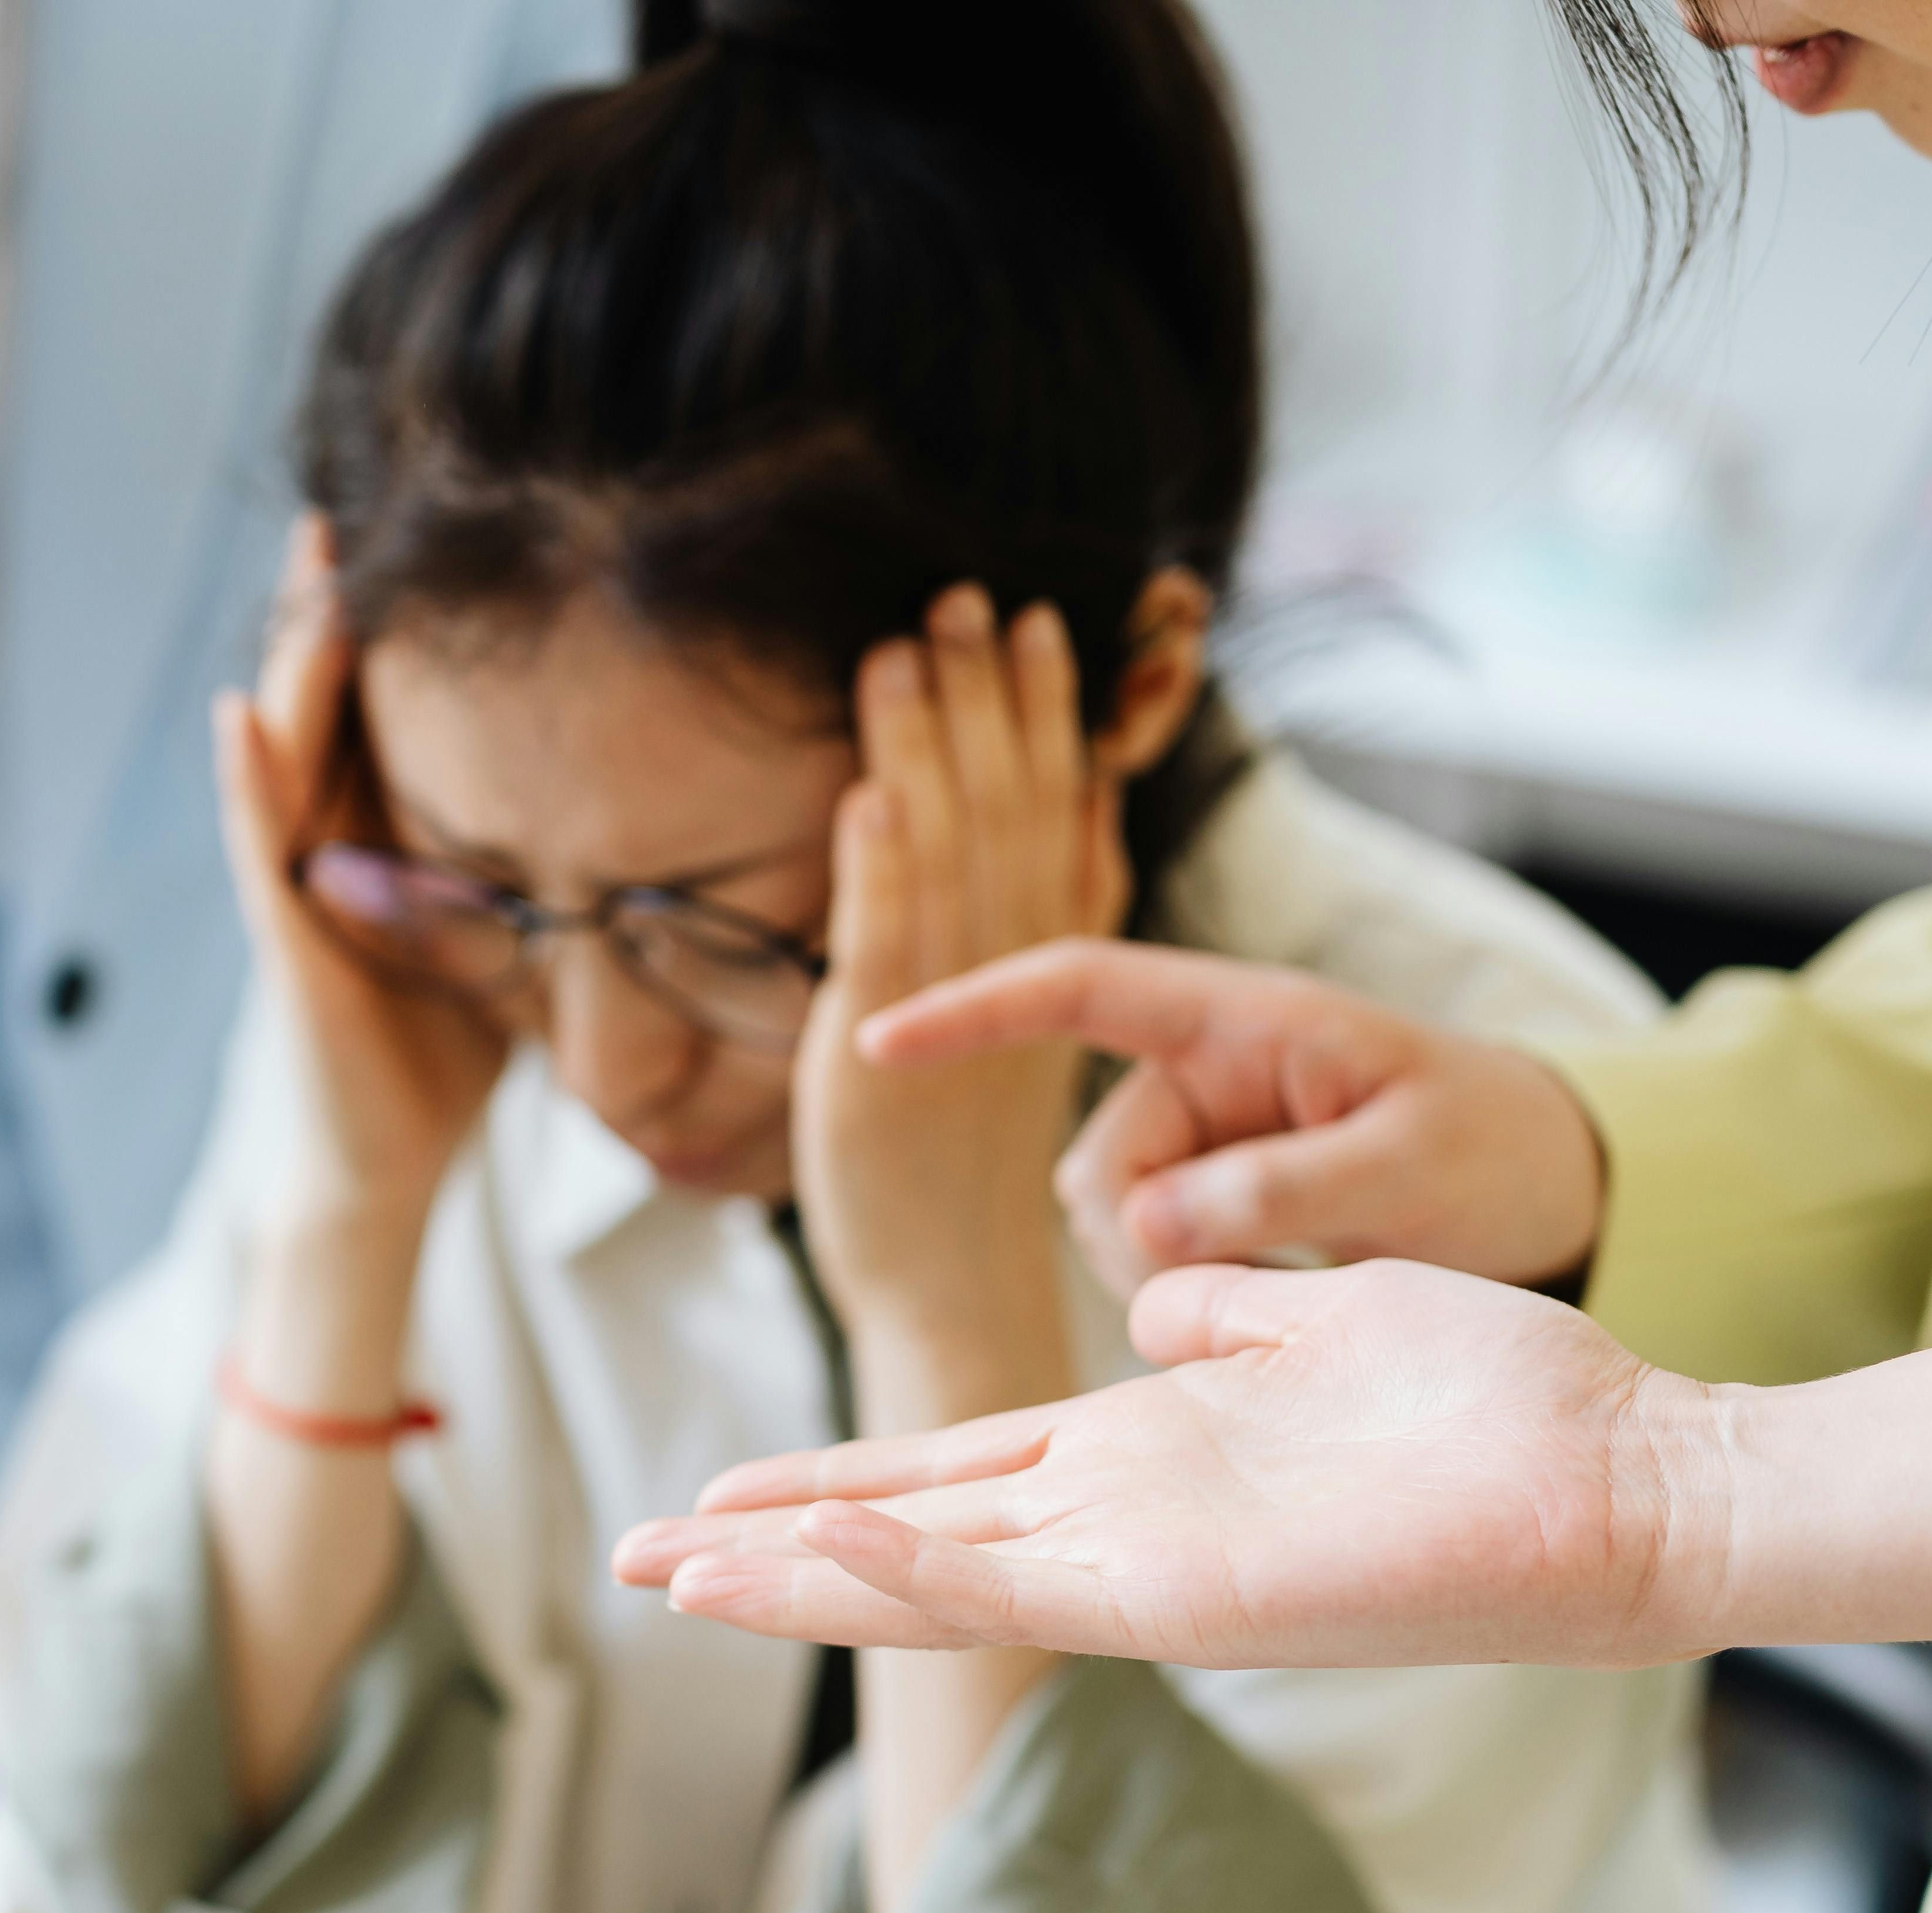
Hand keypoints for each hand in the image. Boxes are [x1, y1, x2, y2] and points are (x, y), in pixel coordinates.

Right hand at [216, 520, 508, 1237]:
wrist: (382, 1157)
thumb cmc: (443, 1051)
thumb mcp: (505, 931)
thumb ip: (534, 864)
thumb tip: (636, 809)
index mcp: (390, 834)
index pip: (394, 706)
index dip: (406, 621)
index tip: (437, 524)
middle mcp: (335, 841)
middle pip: (333, 702)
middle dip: (338, 606)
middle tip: (349, 505)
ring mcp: (302, 883)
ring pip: (290, 749)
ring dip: (294, 660)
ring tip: (307, 567)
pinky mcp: (290, 940)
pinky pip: (262, 845)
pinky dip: (248, 780)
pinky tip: (241, 714)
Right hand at [610, 1258, 1725, 1670]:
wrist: (1633, 1480)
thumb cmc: (1506, 1404)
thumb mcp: (1330, 1321)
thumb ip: (1229, 1322)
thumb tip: (1154, 1304)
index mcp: (1149, 1457)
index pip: (949, 1474)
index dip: (830, 1484)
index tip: (717, 1496)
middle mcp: (1130, 1524)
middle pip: (909, 1536)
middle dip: (768, 1552)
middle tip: (636, 1562)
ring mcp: (1154, 1572)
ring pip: (938, 1577)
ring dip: (806, 1575)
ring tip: (679, 1569)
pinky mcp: (1197, 1599)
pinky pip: (1033, 1585)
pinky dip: (923, 1573)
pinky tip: (827, 1555)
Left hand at [796, 589, 1124, 1352]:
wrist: (952, 1297)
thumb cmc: (969, 1177)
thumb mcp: (1016, 1036)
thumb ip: (1027, 939)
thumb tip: (1040, 842)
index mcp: (1056, 973)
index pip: (1064, 819)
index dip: (1056, 721)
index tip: (1050, 626)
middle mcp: (1015, 985)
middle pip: (1010, 815)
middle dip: (988, 702)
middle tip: (965, 596)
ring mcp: (950, 1021)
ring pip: (949, 861)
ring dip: (925, 751)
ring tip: (903, 651)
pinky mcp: (879, 1064)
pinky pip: (887, 953)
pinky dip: (878, 870)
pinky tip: (867, 792)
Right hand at [858, 940, 1607, 1297]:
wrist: (1548, 1188)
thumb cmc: (1492, 1146)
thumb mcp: (1406, 1162)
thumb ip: (1278, 1187)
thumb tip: (1145, 1227)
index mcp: (1244, 1019)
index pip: (1079, 987)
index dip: (974, 1012)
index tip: (879, 1041)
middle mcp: (1204, 1071)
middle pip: (1094, 1160)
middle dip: (1138, 1235)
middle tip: (1241, 1285)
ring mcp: (1202, 1140)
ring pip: (1109, 1220)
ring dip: (1164, 1272)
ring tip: (1282, 1285)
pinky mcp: (1210, 1203)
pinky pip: (1146, 1254)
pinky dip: (1184, 1289)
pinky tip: (1267, 1297)